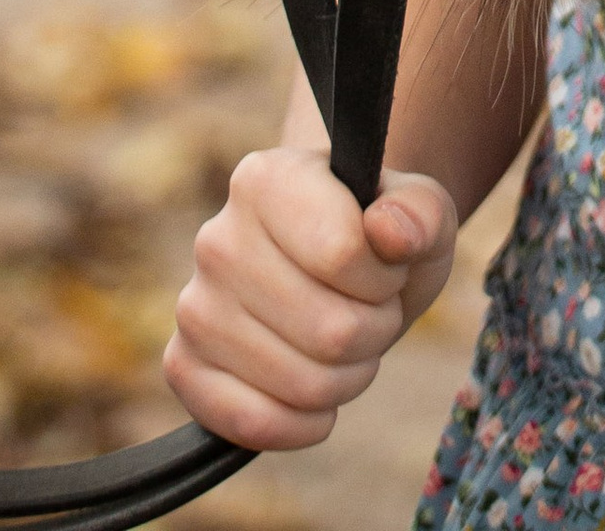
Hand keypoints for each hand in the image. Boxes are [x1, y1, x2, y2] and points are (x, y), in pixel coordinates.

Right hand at [163, 148, 456, 447]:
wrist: (335, 269)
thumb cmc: (378, 237)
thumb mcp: (420, 210)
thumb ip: (420, 212)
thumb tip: (389, 233)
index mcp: (265, 179)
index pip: (343, 253)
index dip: (383, 277)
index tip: (384, 264)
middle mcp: (217, 238)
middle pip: (329, 330)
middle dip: (372, 332)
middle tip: (369, 310)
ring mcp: (195, 306)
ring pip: (301, 383)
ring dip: (347, 378)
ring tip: (344, 342)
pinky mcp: (183, 367)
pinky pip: (251, 425)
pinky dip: (302, 425)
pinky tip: (315, 397)